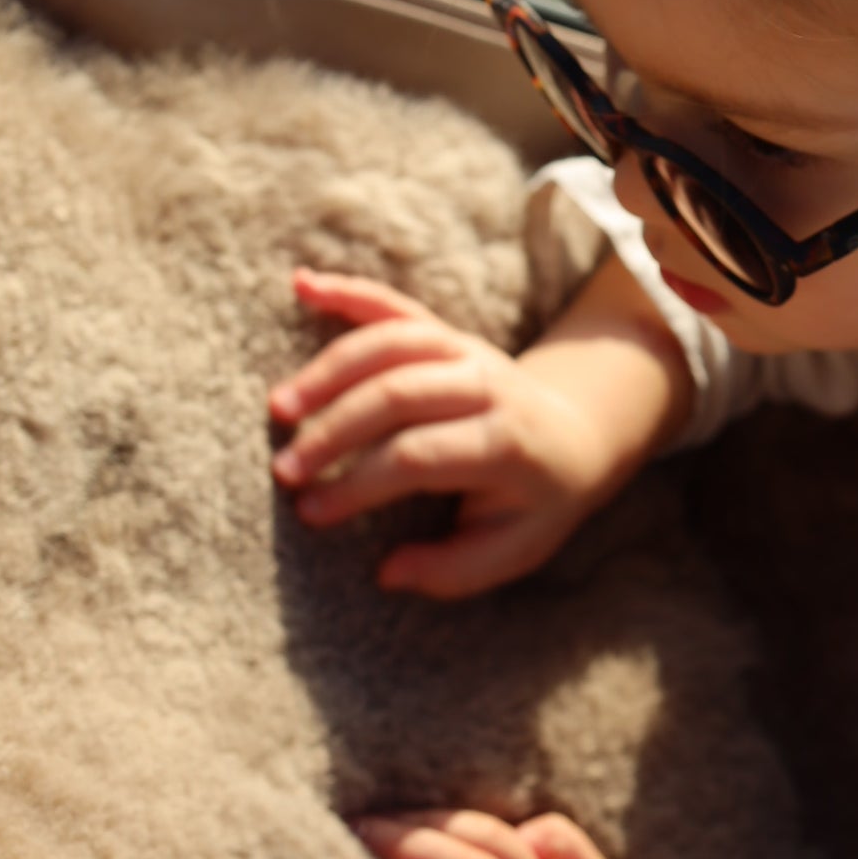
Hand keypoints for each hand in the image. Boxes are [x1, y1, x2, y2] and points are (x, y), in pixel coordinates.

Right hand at [269, 271, 637, 598]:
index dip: (361, 483)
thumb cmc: (537, 500)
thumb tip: (388, 574)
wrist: (578, 434)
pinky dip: (349, 292)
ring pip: (390, 344)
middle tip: (283, 470)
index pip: (419, 455)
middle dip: (335, 431)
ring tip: (279, 408)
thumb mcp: (516, 548)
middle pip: (398, 394)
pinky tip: (302, 284)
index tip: (312, 511)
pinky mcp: (447, 333)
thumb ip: (456, 570)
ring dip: (329, 370)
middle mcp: (487, 385)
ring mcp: (466, 351)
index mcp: (506, 442)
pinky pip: (396, 306)